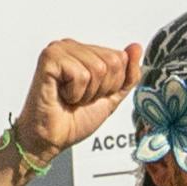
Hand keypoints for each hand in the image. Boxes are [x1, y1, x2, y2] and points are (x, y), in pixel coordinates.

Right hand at [14, 37, 135, 166]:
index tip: (91, 96)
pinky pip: (80, 75)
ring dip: (87, 93)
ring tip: (70, 98)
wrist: (51, 139)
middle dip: (101, 89)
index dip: (112, 85)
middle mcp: (72, 46)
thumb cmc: (73, 119)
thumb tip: (136, 47)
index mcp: (85, 51)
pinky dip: (75, 94)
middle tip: (79, 99)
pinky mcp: (50, 58)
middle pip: (112, 61)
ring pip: (98, 68)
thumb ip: (128, 75)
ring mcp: (60, 49)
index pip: (120, 58)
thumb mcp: (111, 97)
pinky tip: (61, 95)